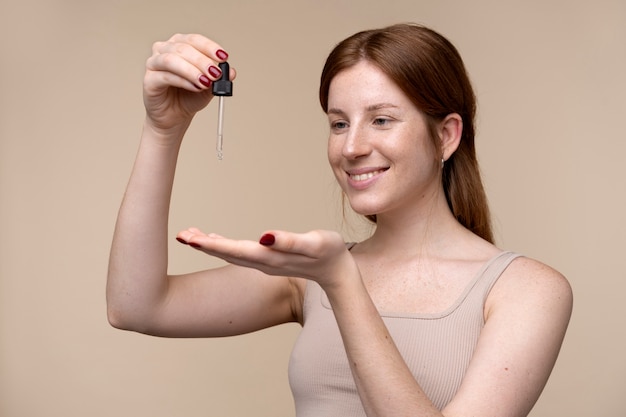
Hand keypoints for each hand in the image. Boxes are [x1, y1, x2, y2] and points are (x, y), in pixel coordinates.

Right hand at [143, 34, 235, 134]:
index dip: (209, 47)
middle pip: (183, 48)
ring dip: (192, 70)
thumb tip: (231, 71)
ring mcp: (154, 64)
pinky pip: (165, 76)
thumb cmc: (188, 98)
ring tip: (206, 82)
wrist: (174, 117)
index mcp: (179, 45)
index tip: (223, 56)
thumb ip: (220, 78)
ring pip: (172, 59)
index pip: (194, 40)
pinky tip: (195, 87)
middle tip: (216, 73)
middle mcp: (165, 50)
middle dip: (203, 61)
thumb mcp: (209, 87)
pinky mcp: (149, 80)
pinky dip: (183, 81)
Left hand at [176, 228, 359, 290]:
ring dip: (208, 245)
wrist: (338, 273)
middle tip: (180, 235)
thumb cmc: (330, 253)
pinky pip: (238, 253)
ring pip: (229, 254)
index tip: (189, 239)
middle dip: (202, 245)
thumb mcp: (314, 243)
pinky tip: (214, 239)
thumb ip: (289, 241)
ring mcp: (263, 263)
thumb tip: (264, 237)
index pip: (234, 250)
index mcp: (270, 258)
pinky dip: (222, 246)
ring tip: (188, 235)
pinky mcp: (267, 260)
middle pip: (226, 254)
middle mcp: (262, 263)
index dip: (211, 245)